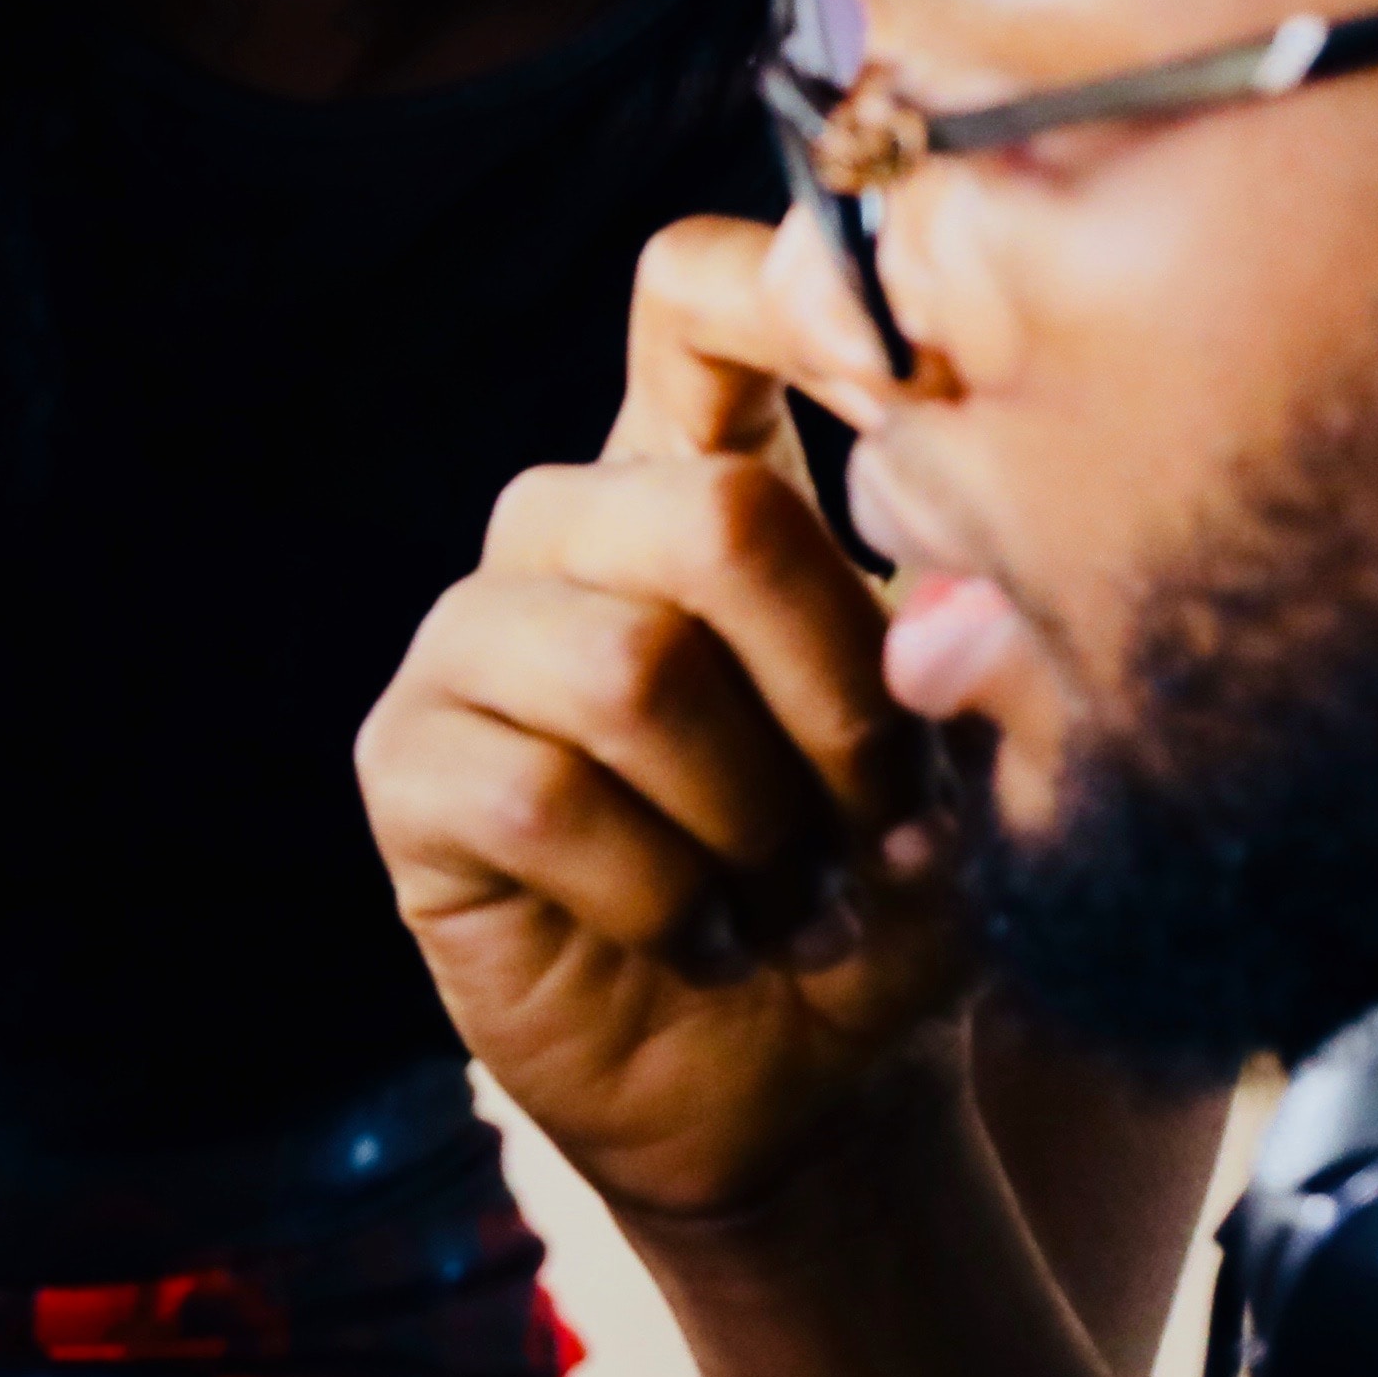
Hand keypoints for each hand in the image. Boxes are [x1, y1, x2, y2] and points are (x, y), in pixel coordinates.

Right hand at [358, 215, 968, 1221]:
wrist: (804, 1087)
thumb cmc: (886, 891)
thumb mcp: (966, 756)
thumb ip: (959, 641)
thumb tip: (945, 588)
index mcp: (701, 478)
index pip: (692, 297)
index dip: (781, 290)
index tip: (899, 380)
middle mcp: (571, 532)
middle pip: (709, 510)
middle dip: (841, 693)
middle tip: (882, 819)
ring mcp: (472, 643)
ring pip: (631, 668)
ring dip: (757, 819)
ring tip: (795, 897)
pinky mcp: (410, 768)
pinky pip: (539, 794)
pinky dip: (666, 895)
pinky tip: (703, 939)